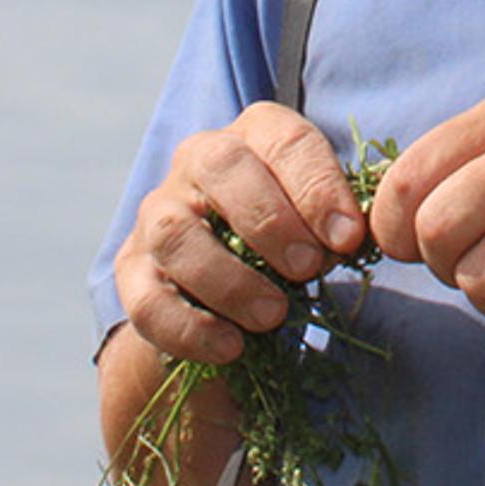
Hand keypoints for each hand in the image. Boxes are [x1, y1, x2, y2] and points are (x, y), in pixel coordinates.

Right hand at [112, 101, 372, 365]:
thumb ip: (336, 227)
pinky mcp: (131, 272)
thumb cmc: (287, 250)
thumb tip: (353, 239)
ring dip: (229, 279)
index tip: (348, 238)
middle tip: (308, 268)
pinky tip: (229, 347)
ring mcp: (157, 214)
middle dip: (270, 219)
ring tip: (273, 317)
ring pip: (175, 232)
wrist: (226, 308)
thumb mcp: (318, 230)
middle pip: (221, 165)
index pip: (285, 140)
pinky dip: (189, 328)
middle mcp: (197, 161)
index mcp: (255, 138)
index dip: (318, 186)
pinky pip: (147, 299)